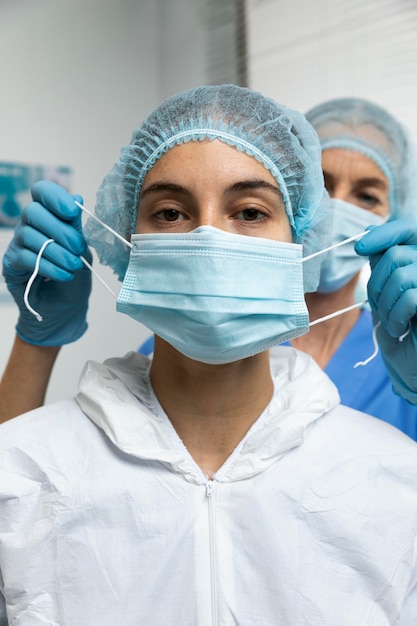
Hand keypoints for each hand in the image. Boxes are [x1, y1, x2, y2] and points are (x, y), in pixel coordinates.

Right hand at [2, 180, 91, 345]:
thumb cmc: (75, 276)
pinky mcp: (11, 264)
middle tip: (79, 248)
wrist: (67, 309)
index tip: (72, 211)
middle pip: (33, 211)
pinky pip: (26, 258)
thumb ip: (76, 227)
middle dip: (59, 229)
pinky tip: (64, 275)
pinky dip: (49, 266)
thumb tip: (77, 197)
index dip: (54, 196)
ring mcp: (17, 244)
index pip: (41, 192)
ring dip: (57, 252)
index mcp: (48, 215)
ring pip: (30, 236)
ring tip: (74, 266)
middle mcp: (29, 225)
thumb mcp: (81, 249)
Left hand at [355, 219, 416, 402]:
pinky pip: (412, 296)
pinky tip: (400, 328)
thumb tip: (369, 233)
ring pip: (402, 275)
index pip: (407, 229)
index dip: (384, 234)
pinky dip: (397, 316)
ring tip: (391, 321)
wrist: (411, 368)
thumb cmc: (402, 332)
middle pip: (395, 255)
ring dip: (385, 303)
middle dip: (375, 284)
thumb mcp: (386, 293)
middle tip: (379, 307)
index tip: (361, 247)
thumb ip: (383, 266)